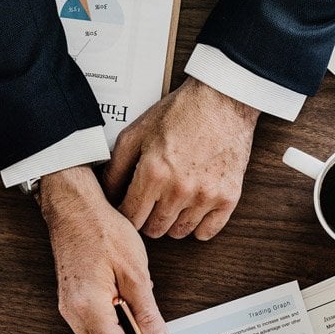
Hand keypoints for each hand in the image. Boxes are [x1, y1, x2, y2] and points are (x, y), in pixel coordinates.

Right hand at [39, 166, 170, 333]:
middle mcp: (73, 312)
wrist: (75, 208)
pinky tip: (131, 318)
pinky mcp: (72, 301)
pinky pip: (92, 330)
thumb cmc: (102, 230)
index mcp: (89, 306)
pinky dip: (113, 333)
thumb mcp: (136, 272)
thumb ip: (147, 313)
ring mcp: (70, 308)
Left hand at [102, 77, 259, 239]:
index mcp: (153, 173)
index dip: (126, 214)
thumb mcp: (137, 133)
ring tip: (173, 202)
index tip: (130, 208)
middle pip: (153, 230)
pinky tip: (193, 209)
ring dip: (172, 222)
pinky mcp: (228, 197)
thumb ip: (116, 167)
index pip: (130, 217)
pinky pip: (207, 232)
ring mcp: (206, 196)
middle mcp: (179, 189)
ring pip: (179, 232)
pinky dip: (198, 225)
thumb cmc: (181, 112)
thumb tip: (106, 194)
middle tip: (151, 203)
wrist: (223, 100)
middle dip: (147, 219)